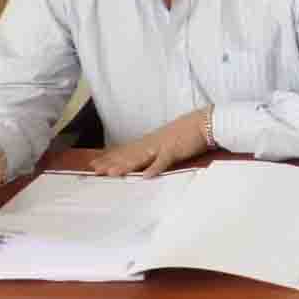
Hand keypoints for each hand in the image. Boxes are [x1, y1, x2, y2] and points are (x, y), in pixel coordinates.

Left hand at [90, 109, 209, 176]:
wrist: (204, 122)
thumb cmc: (188, 132)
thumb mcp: (167, 140)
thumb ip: (155, 150)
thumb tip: (144, 161)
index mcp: (149, 142)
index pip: (125, 150)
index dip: (109, 157)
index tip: (94, 163)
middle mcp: (151, 144)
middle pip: (127, 155)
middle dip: (110, 163)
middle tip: (94, 170)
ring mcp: (162, 147)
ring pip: (140, 157)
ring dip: (125, 165)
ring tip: (111, 173)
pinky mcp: (175, 150)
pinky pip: (164, 161)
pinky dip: (155, 168)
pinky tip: (145, 176)